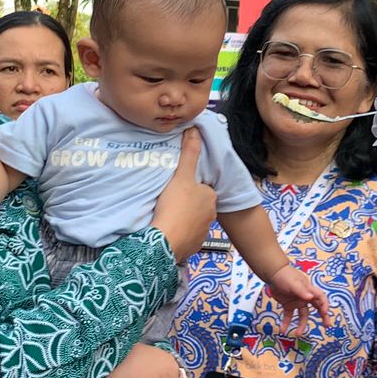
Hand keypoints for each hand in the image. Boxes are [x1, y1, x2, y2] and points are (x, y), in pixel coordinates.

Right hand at [153, 129, 216, 262]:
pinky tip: (169, 229)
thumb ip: (189, 154)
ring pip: (193, 221)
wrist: (165, 241)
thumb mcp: (181, 175)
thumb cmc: (174, 206)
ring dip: (183, 218)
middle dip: (187, 203)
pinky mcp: (193, 246)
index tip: (176, 189)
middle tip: (169, 201)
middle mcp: (210, 215)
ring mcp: (202, 232)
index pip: (201, 188)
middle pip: (197, 204)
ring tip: (167, 215)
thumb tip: (194, 131)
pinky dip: (179, 233)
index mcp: (210, 197)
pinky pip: (187, 236)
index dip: (188, 187)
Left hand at [264, 264, 331, 332]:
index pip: (320, 297)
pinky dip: (286, 323)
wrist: (272, 274)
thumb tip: (310, 298)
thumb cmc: (285, 276)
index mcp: (309, 290)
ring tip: (297, 334)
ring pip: (303, 315)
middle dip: (323, 316)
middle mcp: (305, 297)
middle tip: (327, 325)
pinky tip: (283, 330)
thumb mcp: (293, 283)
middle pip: (317, 307)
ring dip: (301, 325)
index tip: (325, 312)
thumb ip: (301, 291)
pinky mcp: (288, 305)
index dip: (324, 304)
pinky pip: (289, 316)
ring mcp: (297, 302)